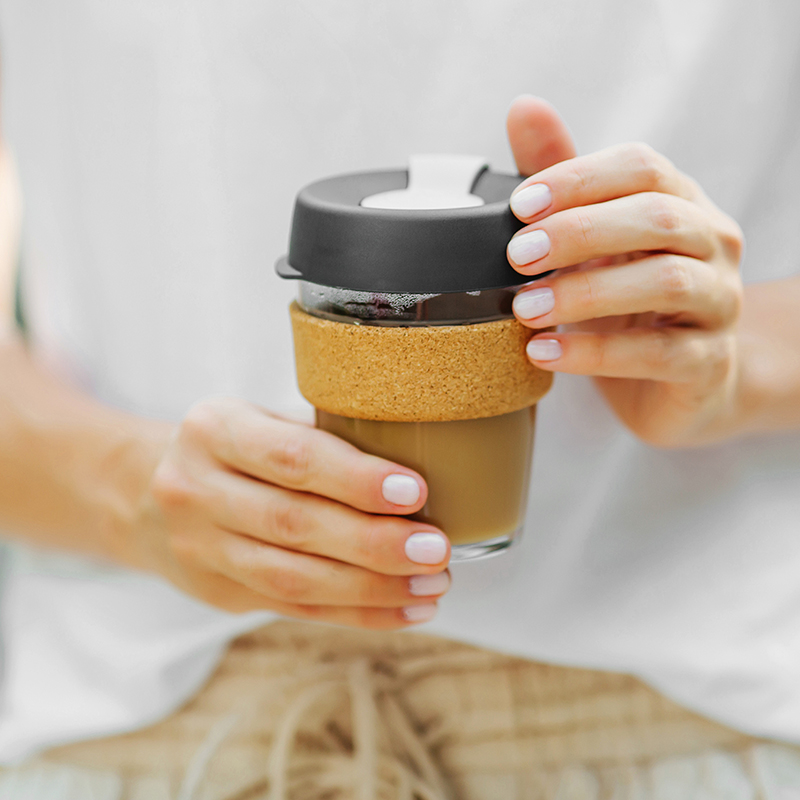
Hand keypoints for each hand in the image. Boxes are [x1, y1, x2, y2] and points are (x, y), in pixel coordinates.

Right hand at [134, 398, 450, 628]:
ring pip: (294, 578)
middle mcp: (197, 488)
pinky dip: (357, 613)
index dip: (354, 478)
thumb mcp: (259, 419)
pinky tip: (405, 608)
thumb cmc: (230, 448)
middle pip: (294, 524)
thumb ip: (319, 437)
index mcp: (215, 430)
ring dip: (372, 587)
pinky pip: (294, 609)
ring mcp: (201, 547)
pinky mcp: (218, 592)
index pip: (290, 457)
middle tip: (435, 548)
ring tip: (432, 583)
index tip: (414, 490)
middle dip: (373, 542)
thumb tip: (420, 460)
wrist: (144, 495)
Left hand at [506, 96, 743, 446]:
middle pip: (656, 217)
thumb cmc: (627, 300)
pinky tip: (543, 352)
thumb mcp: (594, 239)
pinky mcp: (708, 363)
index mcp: (681, 203)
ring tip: (525, 309)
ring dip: (585, 293)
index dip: (578, 180)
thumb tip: (523, 108)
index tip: (518, 206)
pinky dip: (594, 353)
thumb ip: (563, 180)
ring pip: (665, 282)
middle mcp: (711, 244)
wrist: (678, 379)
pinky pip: (658, 353)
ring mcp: (718, 303)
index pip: (641, 167)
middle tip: (516, 257)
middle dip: (578, 233)